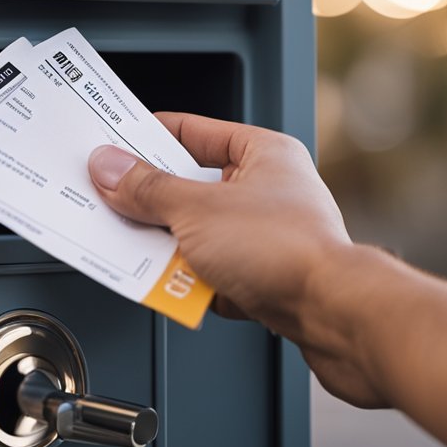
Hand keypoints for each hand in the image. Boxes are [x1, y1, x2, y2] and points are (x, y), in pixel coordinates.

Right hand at [88, 113, 378, 402]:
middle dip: (154, 203)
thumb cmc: (289, 250)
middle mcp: (269, 190)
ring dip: (170, 248)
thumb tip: (111, 169)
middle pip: (191, 187)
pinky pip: (212, 273)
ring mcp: (267, 236)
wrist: (334, 315)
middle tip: (115, 205)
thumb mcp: (197, 211)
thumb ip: (148, 190)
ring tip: (146, 255)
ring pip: (198, 235)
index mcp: (263, 153)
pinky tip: (177, 291)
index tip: (113, 145)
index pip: (193, 131)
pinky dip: (191, 283)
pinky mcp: (265, 278)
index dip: (150, 137)